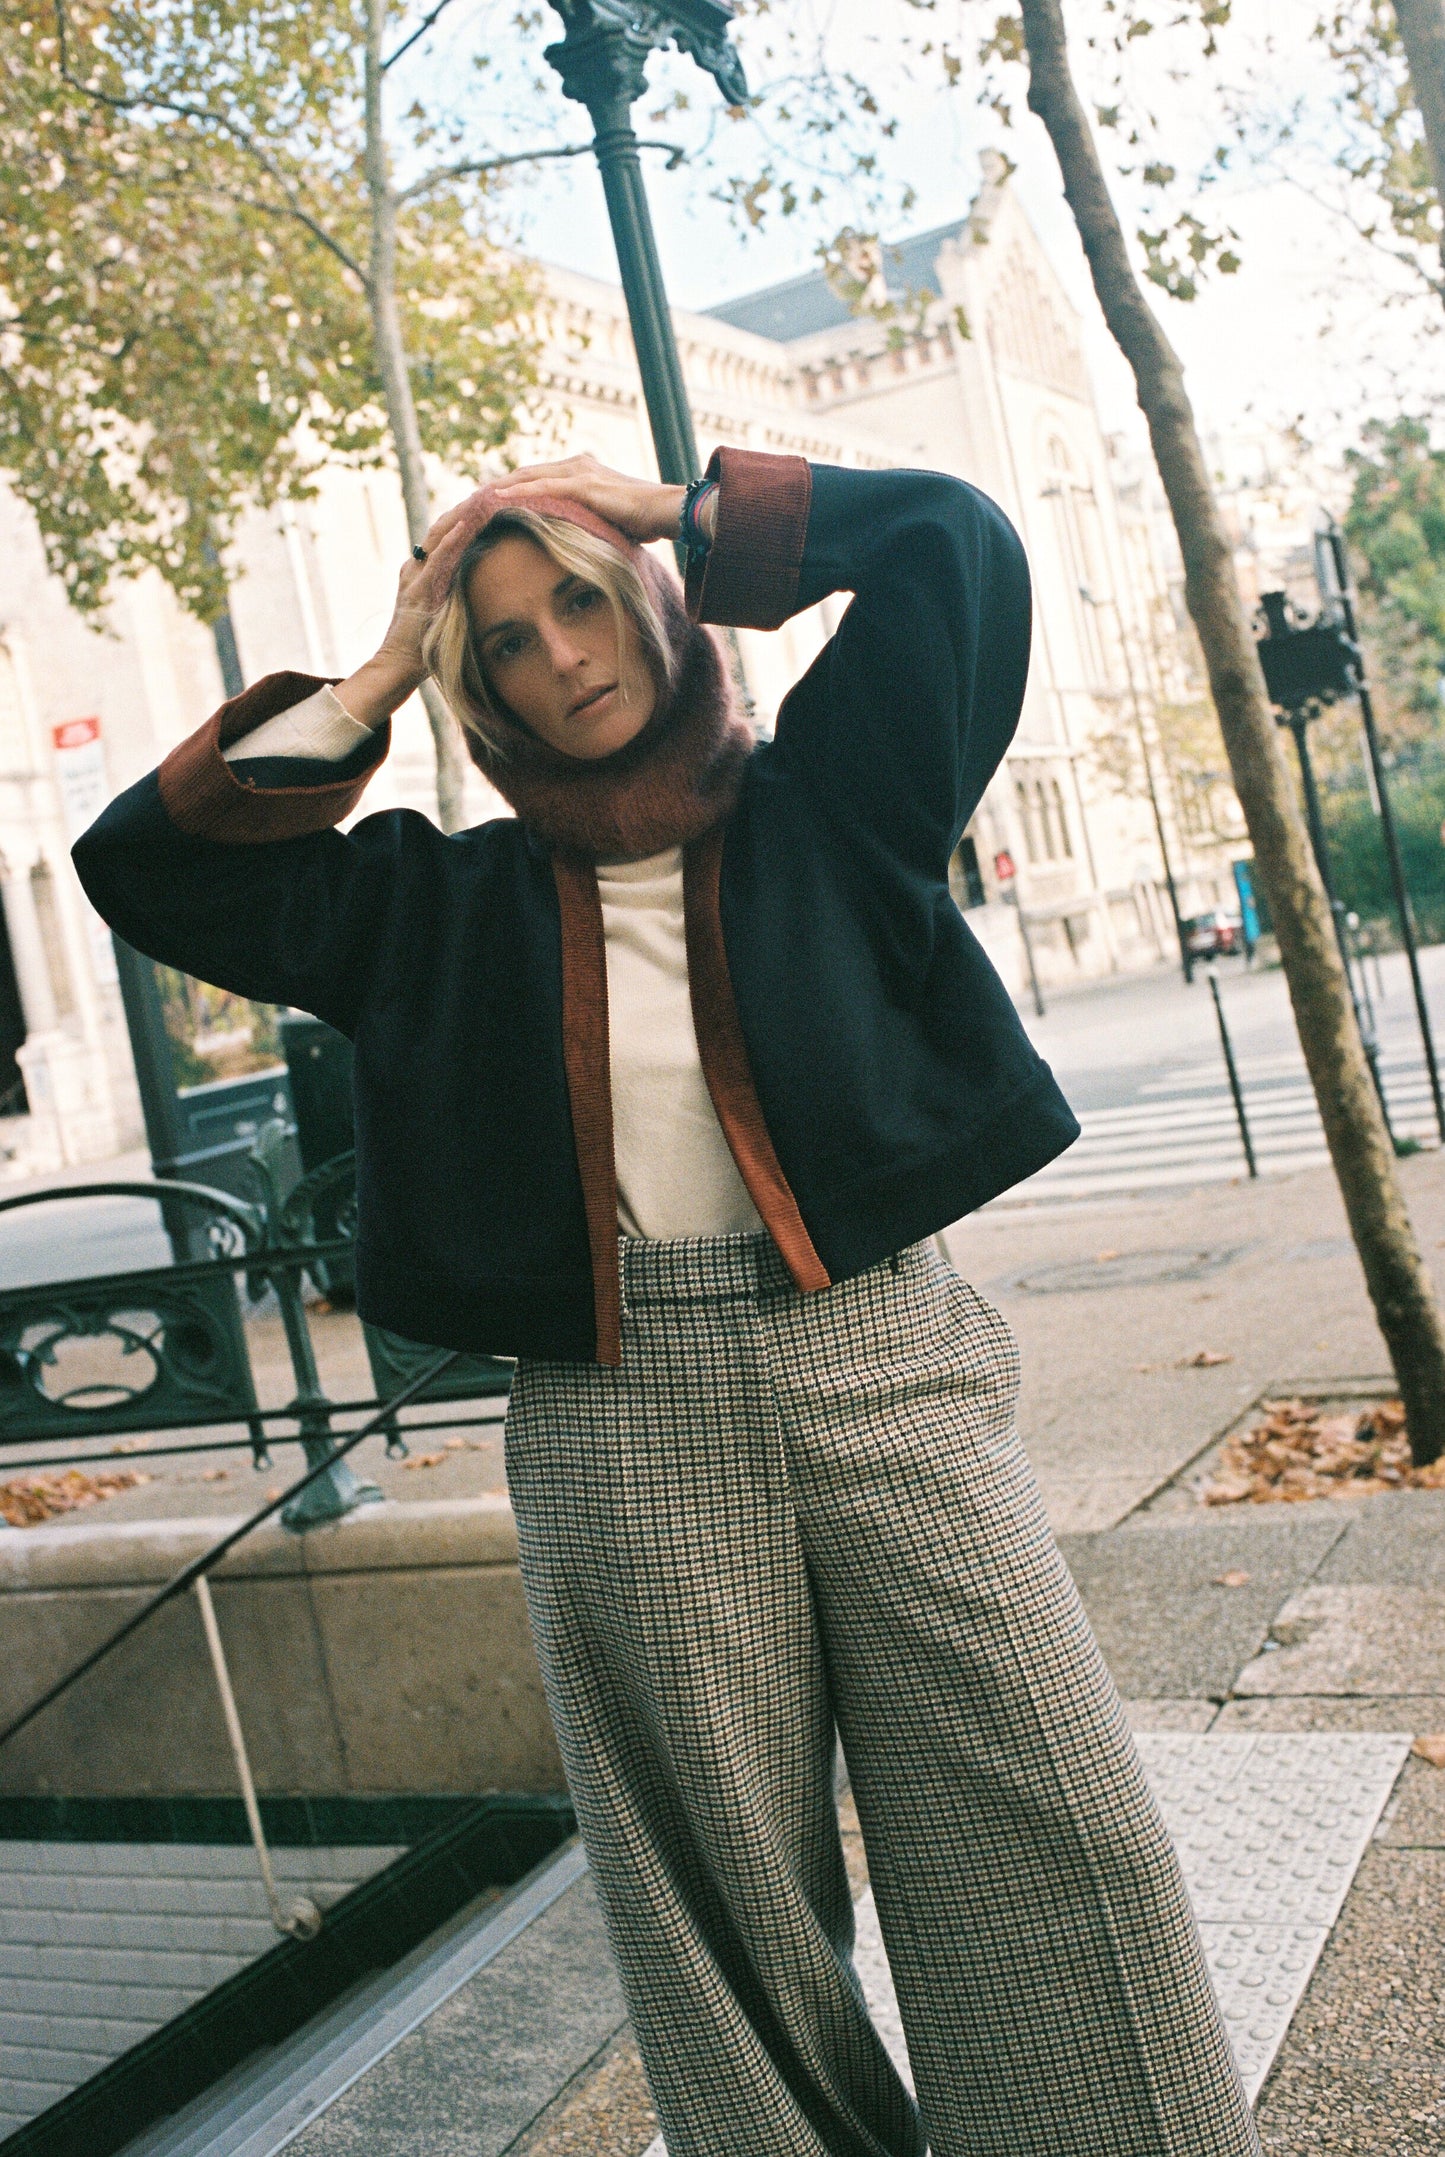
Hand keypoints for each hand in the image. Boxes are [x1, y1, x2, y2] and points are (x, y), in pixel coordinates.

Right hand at [334, 491, 494, 727]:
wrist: (397, 668)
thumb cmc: (424, 648)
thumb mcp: (446, 615)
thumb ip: (457, 597)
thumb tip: (485, 590)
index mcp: (423, 570)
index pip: (447, 533)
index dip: (469, 514)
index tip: (495, 499)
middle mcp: (417, 567)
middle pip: (444, 526)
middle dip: (469, 506)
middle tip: (495, 487)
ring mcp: (415, 577)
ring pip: (439, 535)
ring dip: (462, 514)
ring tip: (485, 494)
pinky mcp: (417, 591)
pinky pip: (436, 560)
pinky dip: (450, 541)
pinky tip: (466, 525)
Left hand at [486, 453, 687, 546]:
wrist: (669, 512)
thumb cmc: (645, 522)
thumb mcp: (607, 524)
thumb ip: (587, 526)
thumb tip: (578, 547)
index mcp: (579, 473)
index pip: (534, 480)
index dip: (508, 491)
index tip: (482, 505)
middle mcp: (575, 466)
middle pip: (524, 475)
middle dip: (494, 489)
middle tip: (465, 504)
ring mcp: (579, 472)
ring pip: (527, 477)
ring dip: (497, 489)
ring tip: (470, 501)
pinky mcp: (585, 483)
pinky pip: (544, 486)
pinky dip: (518, 491)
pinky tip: (495, 497)